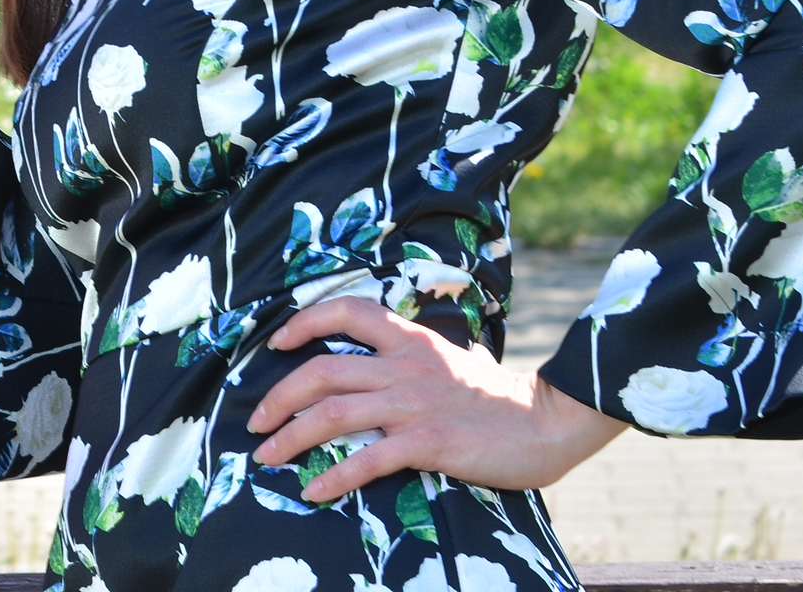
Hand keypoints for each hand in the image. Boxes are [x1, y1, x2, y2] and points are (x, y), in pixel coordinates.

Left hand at [246, 298, 628, 501]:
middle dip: (278, 398)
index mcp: (410, 339)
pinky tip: (313, 490)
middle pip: (321, 372)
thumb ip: (418, 355)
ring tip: (267, 457)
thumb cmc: (499, 395)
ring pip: (332, 415)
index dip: (305, 322)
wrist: (547, 421)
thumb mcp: (453, 358)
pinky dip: (333, 475)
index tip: (278, 342)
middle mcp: (404, 366)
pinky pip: (366, 459)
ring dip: (290, 437)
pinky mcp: (427, 442)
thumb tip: (392, 359)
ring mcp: (413, 404)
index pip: (347, 311)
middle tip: (256, 422)